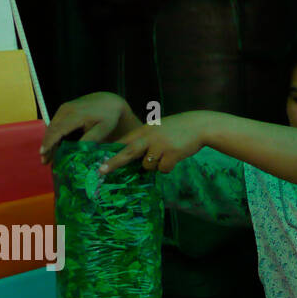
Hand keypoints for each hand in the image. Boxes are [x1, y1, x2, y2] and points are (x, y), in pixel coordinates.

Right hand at [39, 92, 128, 163]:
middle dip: (47, 145)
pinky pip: (56, 123)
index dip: (49, 143)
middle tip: (44, 161)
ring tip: (47, 156)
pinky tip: (55, 146)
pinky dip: (54, 135)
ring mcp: (64, 108)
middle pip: (51, 129)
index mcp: (75, 115)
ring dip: (49, 141)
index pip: (57, 130)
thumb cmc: (108, 116)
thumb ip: (89, 140)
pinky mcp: (65, 109)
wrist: (110, 101)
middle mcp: (66, 110)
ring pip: (52, 126)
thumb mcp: (102, 130)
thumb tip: (76, 152)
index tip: (43, 154)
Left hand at [97, 113, 213, 174]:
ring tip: (167, 154)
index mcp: (144, 130)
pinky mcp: (171, 155)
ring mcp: (160, 146)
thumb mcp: (158, 129)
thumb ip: (145, 140)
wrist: (199, 126)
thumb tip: (135, 159)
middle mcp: (149, 138)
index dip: (110, 152)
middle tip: (101, 171)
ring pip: (148, 166)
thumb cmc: (178, 129)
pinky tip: (175, 157)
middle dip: (113, 163)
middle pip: (127, 153)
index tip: (98, 161)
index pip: (123, 142)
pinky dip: (168, 167)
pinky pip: (163, 170)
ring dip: (155, 165)